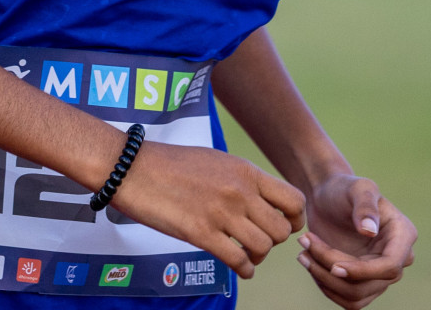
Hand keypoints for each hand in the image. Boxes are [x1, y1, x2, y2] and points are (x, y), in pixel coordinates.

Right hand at [109, 141, 305, 279]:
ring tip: (247, 256)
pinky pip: (238, 260)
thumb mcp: (217, 161)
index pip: (294, 200)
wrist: (133, 168)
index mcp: (246, 171)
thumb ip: (241, 179)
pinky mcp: (201, 233)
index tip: (286, 226)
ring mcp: (222, 213)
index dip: (296, 219)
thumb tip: (259, 197)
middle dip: (275, 241)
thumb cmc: (171, 163)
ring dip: (258, 257)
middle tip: (260, 241)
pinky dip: (244, 270)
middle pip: (282, 229)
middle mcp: (240, 192)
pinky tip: (239, 268)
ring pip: (264, 247)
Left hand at [295, 174, 416, 309]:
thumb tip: (370, 231)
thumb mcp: (356, 188)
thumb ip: (365, 205)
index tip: (333, 266)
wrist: (326, 197)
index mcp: (403, 234)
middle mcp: (397, 258)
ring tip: (303, 253)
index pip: (389, 266)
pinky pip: (347, 299)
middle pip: (367, 283)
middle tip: (305, 243)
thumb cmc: (344, 189)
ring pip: (355, 296)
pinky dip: (324, 285)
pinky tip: (309, 261)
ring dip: (324, 279)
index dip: (362, 271)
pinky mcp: (363, 283)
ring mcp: (380, 274)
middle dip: (332, 267)